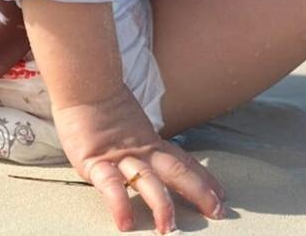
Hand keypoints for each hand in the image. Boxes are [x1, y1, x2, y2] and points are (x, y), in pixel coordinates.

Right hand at [51, 84, 226, 232]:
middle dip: (198, 192)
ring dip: (160, 203)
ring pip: (147, 180)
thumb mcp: (131, 125)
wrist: (84, 83)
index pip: (183, 161)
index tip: (220, 194)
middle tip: (217, 211)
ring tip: (168, 227)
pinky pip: (109, 185)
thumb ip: (141, 141)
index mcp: (150, 142)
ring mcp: (120, 155)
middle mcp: (142, 149)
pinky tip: (125, 222)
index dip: (203, 178)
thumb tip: (151, 156)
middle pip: (176, 171)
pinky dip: (118, 203)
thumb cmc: (102, 104)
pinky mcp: (95, 160)